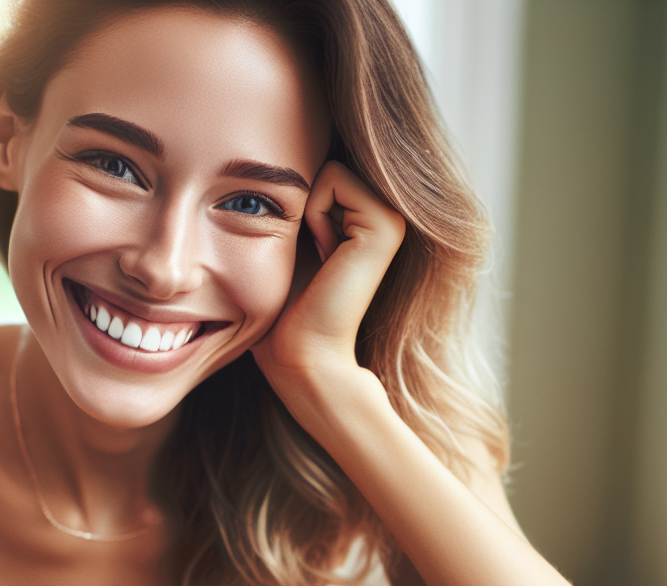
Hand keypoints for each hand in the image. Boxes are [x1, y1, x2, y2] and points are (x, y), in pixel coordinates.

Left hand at [253, 162, 405, 394]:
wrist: (299, 354)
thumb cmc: (283, 310)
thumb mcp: (286, 242)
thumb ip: (297, 199)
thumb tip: (275, 151)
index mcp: (365, 217)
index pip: (318, 165)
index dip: (293, 199)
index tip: (299, 249)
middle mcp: (386, 212)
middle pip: (322, 160)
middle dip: (298, 201)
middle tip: (306, 254)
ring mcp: (392, 215)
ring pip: (327, 167)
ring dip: (304, 210)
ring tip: (317, 256)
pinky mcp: (386, 224)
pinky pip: (332, 179)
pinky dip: (311, 214)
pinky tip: (323, 254)